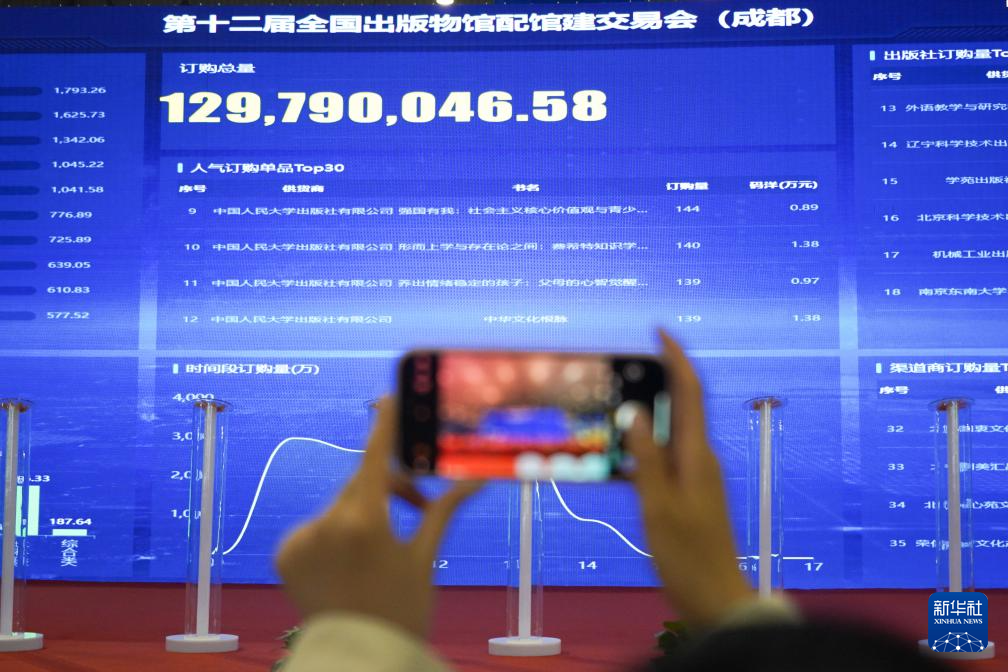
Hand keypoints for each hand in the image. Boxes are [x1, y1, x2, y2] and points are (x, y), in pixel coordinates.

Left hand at [274, 398, 480, 638]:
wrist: (359, 656)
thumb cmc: (400, 609)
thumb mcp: (423, 557)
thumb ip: (443, 511)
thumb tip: (476, 481)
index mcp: (364, 521)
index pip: (375, 457)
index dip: (384, 426)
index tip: (387, 399)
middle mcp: (326, 524)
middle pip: (362, 484)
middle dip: (390, 488)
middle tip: (418, 504)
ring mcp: (301, 539)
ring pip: (339, 507)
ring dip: (361, 514)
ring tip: (380, 550)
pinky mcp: (285, 553)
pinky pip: (315, 528)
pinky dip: (333, 535)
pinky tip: (349, 563)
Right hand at [625, 330, 754, 627]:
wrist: (714, 595)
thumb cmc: (687, 554)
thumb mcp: (657, 504)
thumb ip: (645, 457)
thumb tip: (634, 413)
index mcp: (697, 454)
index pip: (690, 390)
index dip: (676, 357)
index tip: (657, 331)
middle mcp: (699, 457)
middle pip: (677, 406)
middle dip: (651, 384)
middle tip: (616, 374)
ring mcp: (696, 474)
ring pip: (666, 433)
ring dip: (640, 420)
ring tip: (606, 417)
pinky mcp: (688, 491)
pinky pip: (662, 458)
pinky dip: (640, 452)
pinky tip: (615, 462)